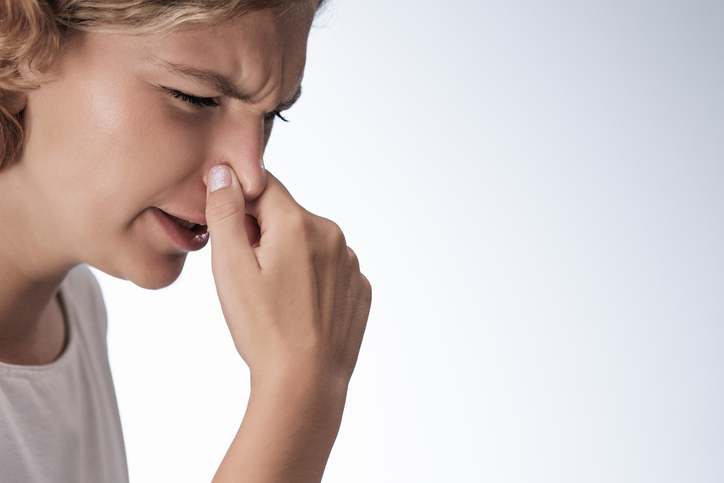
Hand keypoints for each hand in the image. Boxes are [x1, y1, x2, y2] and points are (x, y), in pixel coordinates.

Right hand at [204, 165, 370, 388]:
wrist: (305, 383)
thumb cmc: (263, 328)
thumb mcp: (230, 267)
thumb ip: (225, 211)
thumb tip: (223, 172)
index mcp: (300, 222)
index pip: (262, 186)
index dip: (240, 206)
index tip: (232, 238)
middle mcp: (333, 234)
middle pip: (286, 216)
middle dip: (263, 235)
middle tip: (250, 278)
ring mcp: (351, 263)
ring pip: (308, 243)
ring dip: (288, 257)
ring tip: (275, 299)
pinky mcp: (360, 288)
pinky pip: (329, 269)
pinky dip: (311, 280)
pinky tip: (299, 310)